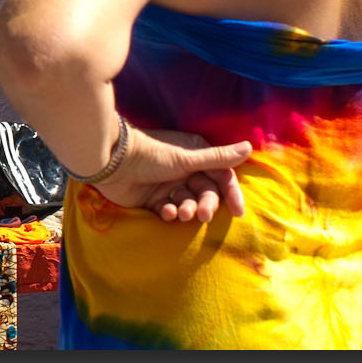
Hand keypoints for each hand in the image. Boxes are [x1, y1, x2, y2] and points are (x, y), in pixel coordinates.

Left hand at [87, 128, 254, 223]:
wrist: (112, 161)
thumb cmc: (150, 153)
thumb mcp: (186, 158)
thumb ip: (217, 158)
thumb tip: (249, 148)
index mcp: (196, 155)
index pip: (221, 176)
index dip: (231, 193)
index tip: (238, 212)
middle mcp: (185, 170)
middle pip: (206, 193)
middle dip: (206, 204)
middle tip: (202, 215)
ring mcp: (169, 185)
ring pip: (189, 203)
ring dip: (188, 209)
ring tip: (181, 212)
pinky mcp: (153, 199)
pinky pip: (170, 210)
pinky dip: (170, 213)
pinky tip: (166, 212)